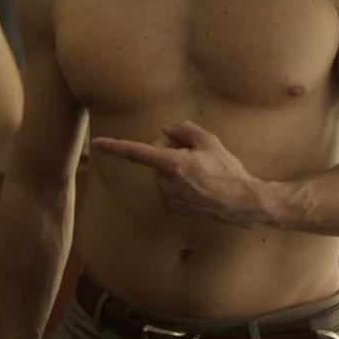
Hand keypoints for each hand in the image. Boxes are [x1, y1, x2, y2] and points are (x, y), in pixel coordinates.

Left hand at [88, 121, 265, 227]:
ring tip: (202, 173)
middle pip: (156, 157)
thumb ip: (184, 130)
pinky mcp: (172, 208)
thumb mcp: (210, 141)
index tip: (96, 144)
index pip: (137, 152)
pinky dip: (179, 184)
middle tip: (196, 155)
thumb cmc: (228, 170)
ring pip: (162, 173)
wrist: (242, 203)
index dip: (115, 147)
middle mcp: (165, 183)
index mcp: (172, 164)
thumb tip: (167, 131)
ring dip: (175, 168)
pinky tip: (199, 186)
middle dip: (169, 151)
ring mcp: (167, 198)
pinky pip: (168, 188)